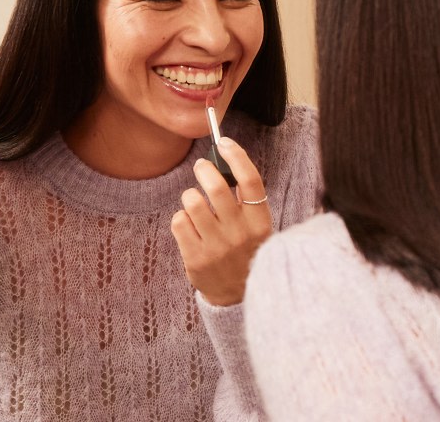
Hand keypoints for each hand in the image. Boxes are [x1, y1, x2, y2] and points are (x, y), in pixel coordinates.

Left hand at [170, 137, 271, 306]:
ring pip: (192, 202)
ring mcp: (217, 247)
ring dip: (190, 196)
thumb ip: (247, 201)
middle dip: (204, 170)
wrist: (237, 296)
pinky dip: (181, 217)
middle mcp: (240, 234)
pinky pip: (179, 221)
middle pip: (216, 187)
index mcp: (260, 223)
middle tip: (201, 168)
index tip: (224, 142)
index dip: (236, 155)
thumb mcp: (257, 229)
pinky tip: (189, 225)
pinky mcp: (195, 258)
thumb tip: (227, 162)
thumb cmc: (245, 253)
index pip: (250, 180)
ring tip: (195, 203)